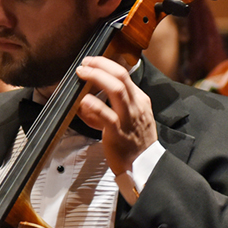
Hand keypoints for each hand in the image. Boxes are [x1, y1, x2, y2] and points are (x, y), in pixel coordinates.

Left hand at [75, 56, 156, 173]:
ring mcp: (128, 118)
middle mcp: (136, 106)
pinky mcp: (118, 132)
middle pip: (121, 76)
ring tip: (82, 72)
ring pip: (116, 90)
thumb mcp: (131, 118)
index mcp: (140, 100)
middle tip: (85, 62)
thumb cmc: (133, 142)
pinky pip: (106, 115)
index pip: (124, 74)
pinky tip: (83, 100)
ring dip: (97, 77)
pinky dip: (93, 104)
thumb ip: (113, 106)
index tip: (92, 61)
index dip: (106, 64)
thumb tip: (88, 98)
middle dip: (101, 64)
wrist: (144, 165)